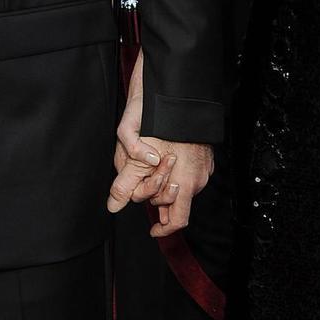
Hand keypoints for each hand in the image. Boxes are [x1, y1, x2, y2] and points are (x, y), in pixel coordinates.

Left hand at [107, 50, 213, 234]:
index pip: (177, 220)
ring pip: (181, 186)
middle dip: (156, 196)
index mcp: (184, 183)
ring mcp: (204, 167)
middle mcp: (198, 179)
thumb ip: (125, 182)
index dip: (163, 229)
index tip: (152, 229)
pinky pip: (189, 172)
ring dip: (163, 181)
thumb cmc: (157, 117)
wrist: (179, 90)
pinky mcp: (206, 156)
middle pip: (174, 202)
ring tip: (149, 162)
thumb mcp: (132, 150)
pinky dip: (174, 171)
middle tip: (140, 179)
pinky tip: (162, 155)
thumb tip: (114, 206)